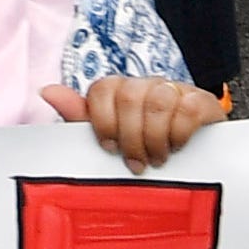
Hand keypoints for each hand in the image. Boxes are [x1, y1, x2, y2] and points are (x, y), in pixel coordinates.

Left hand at [43, 76, 227, 170]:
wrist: (192, 155)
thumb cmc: (143, 146)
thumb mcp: (110, 136)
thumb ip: (80, 115)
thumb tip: (47, 90)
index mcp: (120, 90)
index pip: (102, 89)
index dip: (103, 121)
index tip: (109, 148)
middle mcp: (145, 85)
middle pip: (129, 96)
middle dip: (130, 137)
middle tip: (136, 164)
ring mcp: (174, 89)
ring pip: (158, 100)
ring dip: (155, 138)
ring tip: (157, 160)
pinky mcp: (201, 100)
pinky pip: (188, 107)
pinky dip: (180, 132)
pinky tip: (178, 147)